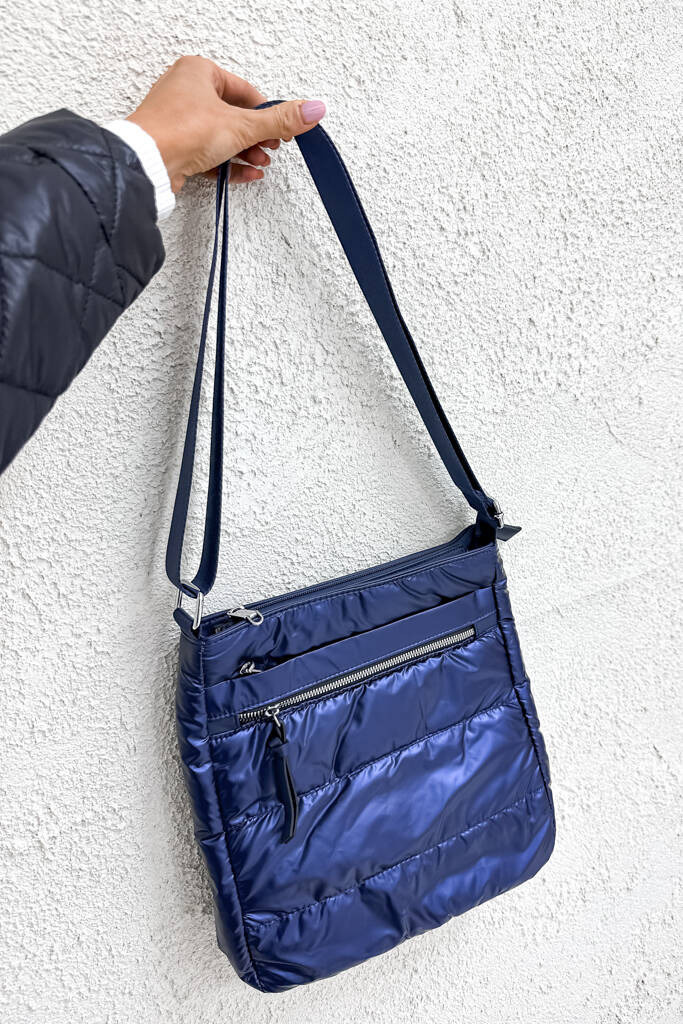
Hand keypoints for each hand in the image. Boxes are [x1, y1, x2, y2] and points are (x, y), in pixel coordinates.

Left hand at [126, 56, 325, 191]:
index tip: (281, 131)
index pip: (246, 91)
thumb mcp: (241, 125)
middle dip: (256, 138)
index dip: (267, 114)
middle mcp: (186, 91)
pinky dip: (227, 165)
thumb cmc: (180, 131)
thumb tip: (312, 110)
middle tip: (270, 149)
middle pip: (234, 116)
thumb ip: (279, 121)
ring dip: (244, 153)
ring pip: (221, 137)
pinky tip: (244, 174)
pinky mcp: (174, 147)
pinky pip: (208, 154)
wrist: (147, 163)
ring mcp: (178, 121)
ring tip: (258, 164)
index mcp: (199, 71)